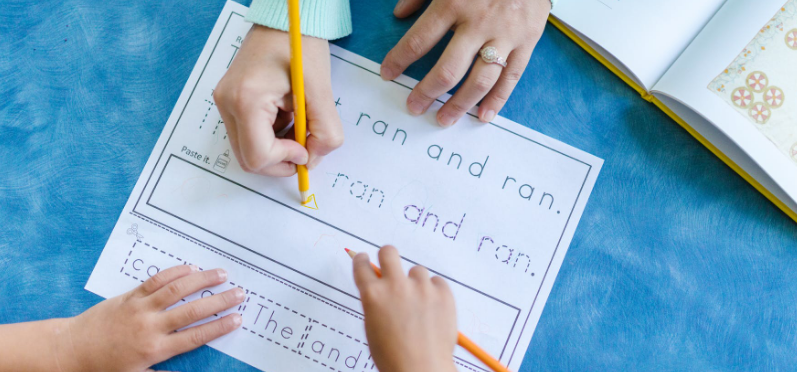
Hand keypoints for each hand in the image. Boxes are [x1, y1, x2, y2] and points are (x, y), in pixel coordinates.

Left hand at [60, 265, 242, 371]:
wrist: (71, 350)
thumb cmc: (103, 367)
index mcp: (156, 349)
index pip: (196, 336)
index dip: (219, 326)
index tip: (237, 318)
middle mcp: (151, 326)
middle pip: (193, 310)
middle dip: (220, 301)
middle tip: (239, 293)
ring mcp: (140, 308)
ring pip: (177, 289)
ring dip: (202, 280)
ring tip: (221, 274)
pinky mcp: (129, 296)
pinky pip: (156, 281)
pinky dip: (175, 272)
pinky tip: (190, 268)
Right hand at [214, 25, 343, 175]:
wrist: (284, 20)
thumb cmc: (300, 46)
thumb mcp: (321, 91)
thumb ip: (325, 131)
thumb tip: (315, 159)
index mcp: (246, 100)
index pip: (258, 156)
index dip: (286, 160)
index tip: (306, 148)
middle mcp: (228, 103)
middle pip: (249, 159)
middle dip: (280, 160)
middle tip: (305, 146)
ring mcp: (226, 102)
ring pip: (249, 149)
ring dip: (277, 147)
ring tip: (296, 120)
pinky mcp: (231, 101)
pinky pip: (248, 134)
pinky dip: (270, 135)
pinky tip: (286, 114)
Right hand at [352, 246, 457, 371]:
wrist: (421, 370)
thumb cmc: (393, 356)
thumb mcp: (373, 327)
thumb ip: (375, 303)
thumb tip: (379, 287)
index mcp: (373, 295)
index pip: (362, 265)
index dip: (362, 261)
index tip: (365, 259)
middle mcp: (395, 286)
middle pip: (388, 252)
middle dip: (387, 256)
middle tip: (390, 264)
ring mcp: (421, 288)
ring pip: (417, 271)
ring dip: (415, 283)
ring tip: (418, 306)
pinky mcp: (443, 293)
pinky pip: (437, 282)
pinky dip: (434, 292)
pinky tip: (432, 309)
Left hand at [381, 0, 550, 125]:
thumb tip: (399, 14)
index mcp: (453, 3)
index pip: (418, 41)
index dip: (399, 60)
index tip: (388, 73)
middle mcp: (478, 23)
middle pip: (448, 70)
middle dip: (427, 93)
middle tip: (414, 106)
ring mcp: (505, 35)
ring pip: (479, 81)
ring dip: (459, 105)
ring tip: (443, 119)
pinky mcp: (527, 41)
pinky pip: (511, 78)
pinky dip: (497, 101)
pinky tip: (482, 116)